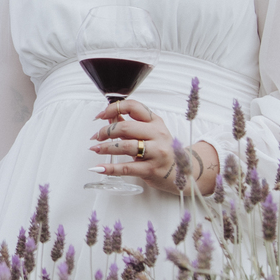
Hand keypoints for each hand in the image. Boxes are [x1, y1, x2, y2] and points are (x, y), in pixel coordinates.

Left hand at [89, 100, 218, 194]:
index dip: (114, 108)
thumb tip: (109, 117)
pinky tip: (99, 168)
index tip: (101, 115)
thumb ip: (131, 125)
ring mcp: (156, 152)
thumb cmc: (163, 150)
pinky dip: (110, 168)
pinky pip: (127, 168)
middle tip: (96, 136)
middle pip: (126, 127)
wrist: (184, 172)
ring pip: (125, 146)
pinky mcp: (152, 169)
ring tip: (96, 148)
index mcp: (156, 122)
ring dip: (106, 147)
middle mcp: (157, 134)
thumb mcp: (151, 133)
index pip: (134, 106)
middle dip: (106, 131)